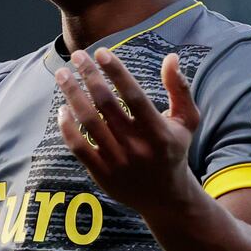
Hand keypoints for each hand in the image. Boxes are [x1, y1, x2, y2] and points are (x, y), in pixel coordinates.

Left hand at [54, 48, 200, 215]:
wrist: (166, 199)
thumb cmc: (174, 150)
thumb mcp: (187, 121)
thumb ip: (180, 89)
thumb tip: (171, 57)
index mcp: (159, 132)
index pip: (134, 96)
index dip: (116, 72)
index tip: (101, 52)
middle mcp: (137, 147)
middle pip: (106, 105)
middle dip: (89, 76)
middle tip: (77, 55)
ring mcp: (117, 162)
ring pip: (88, 122)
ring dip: (72, 95)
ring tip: (63, 75)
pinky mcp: (101, 174)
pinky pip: (78, 146)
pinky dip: (67, 126)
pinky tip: (63, 108)